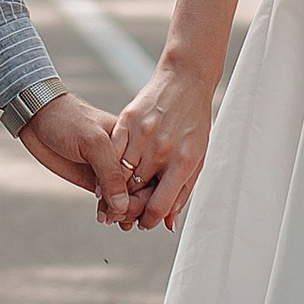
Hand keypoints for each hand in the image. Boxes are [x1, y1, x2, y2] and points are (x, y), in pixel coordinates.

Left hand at [17, 90, 135, 221]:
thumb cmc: (67, 120)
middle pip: (142, 189)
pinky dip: (109, 211)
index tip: (133, 206)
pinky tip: (104, 217)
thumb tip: (123, 205)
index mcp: (131, 142)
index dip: (146, 194)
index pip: (151, 173)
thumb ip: (110, 173)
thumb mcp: (93, 141)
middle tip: (119, 216)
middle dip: (134, 207)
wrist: (38, 118)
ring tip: (111, 219)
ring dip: (123, 212)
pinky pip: (109, 200)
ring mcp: (108, 170)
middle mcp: (123, 158)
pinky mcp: (93, 180)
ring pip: (126, 198)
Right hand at [111, 58, 215, 230]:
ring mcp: (143, 134)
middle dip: (127, 209)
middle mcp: (162, 150)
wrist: (185, 80)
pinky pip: (111, 152)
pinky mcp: (128, 120)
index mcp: (183, 162)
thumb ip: (182, 192)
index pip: (158, 205)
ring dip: (112, 192)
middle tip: (124, 215)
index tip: (144, 222)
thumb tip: (168, 224)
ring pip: (119, 175)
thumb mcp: (198, 158)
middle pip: (135, 193)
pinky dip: (106, 168)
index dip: (148, 221)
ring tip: (112, 200)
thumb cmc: (195, 123)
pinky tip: (107, 176)